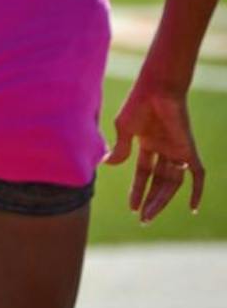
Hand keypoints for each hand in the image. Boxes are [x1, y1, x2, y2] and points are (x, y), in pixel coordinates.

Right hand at [104, 82, 203, 221]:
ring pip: (173, 182)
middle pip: (159, 182)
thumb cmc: (138, 103)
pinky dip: (197, 191)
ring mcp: (177, 151)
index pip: (143, 173)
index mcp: (148, 143)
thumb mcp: (124, 128)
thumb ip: (120, 148)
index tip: (131, 207)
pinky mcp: (188, 150)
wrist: (157, 88)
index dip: (137, 189)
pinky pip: (196, 174)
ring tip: (149, 214)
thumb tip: (109, 164)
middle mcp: (164, 150)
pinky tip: (192, 207)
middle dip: (150, 200)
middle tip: (143, 218)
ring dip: (162, 200)